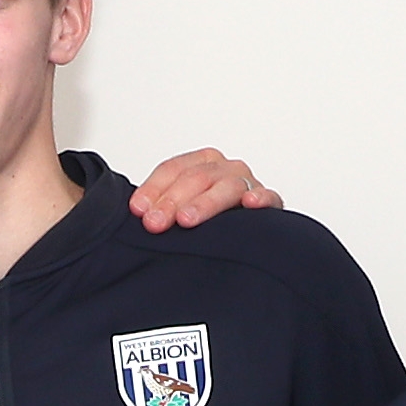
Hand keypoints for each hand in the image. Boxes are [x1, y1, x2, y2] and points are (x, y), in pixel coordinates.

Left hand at [128, 147, 284, 229]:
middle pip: (196, 177)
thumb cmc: (207, 223)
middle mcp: (224, 170)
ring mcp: (247, 185)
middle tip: (155, 223)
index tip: (138, 210)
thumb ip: (158, 208)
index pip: (174, 169)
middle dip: (172, 200)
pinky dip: (261, 198)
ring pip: (226, 186)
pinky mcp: (270, 204)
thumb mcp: (178, 211)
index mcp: (201, 164)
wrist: (245, 241)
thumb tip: (135, 212)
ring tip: (187, 220)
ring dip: (205, 203)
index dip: (154, 188)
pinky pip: (269, 197)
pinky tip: (250, 203)